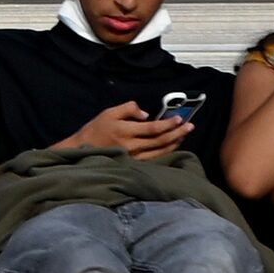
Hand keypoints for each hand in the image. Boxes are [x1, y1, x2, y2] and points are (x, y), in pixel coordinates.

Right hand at [59, 99, 191, 161]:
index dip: (168, 123)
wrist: (83, 149)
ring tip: (184, 134)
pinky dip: (166, 151)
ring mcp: (134, 157)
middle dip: (177, 132)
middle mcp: (132, 147)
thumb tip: (146, 114)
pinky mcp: (134, 163)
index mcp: (126, 132)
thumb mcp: (109, 112)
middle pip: (160, 141)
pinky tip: (173, 145)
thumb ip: (128, 109)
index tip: (180, 118)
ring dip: (174, 142)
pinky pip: (155, 158)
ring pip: (160, 151)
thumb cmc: (96, 129)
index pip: (153, 128)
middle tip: (190, 126)